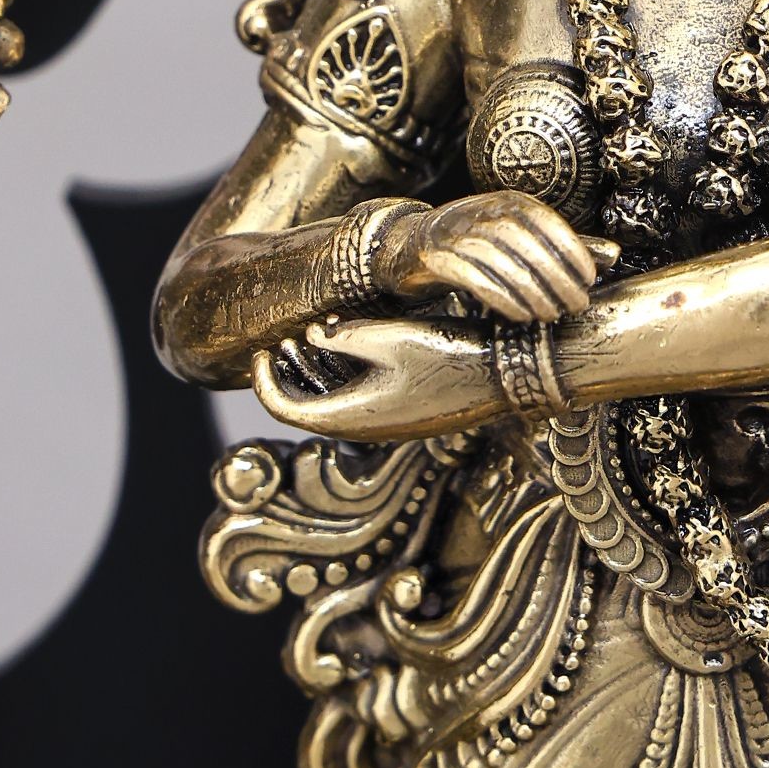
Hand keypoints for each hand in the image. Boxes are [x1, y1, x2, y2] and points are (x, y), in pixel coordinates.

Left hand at [252, 317, 501, 440]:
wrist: (507, 376)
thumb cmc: (448, 356)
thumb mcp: (389, 338)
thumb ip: (342, 338)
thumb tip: (311, 336)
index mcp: (352, 417)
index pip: (286, 409)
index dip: (264, 381)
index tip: (261, 350)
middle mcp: (366, 430)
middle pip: (308, 409)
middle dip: (289, 375)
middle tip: (280, 343)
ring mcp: (388, 426)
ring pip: (335, 404)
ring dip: (317, 375)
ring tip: (310, 339)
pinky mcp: (407, 415)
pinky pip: (360, 401)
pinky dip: (343, 378)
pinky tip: (349, 346)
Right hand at [374, 190, 613, 322]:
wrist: (410, 247)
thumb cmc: (475, 246)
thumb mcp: (520, 240)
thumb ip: (561, 246)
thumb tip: (614, 255)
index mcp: (509, 201)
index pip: (548, 222)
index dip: (572, 250)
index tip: (590, 280)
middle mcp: (483, 210)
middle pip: (526, 243)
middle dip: (556, 276)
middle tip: (576, 305)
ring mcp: (455, 231)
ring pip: (501, 260)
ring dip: (530, 290)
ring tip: (550, 316)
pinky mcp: (435, 256)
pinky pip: (472, 276)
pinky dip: (499, 297)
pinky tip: (519, 315)